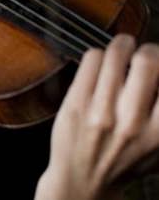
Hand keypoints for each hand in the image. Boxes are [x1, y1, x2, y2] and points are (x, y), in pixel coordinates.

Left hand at [36, 34, 158, 199]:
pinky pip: (91, 59)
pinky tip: (101, 63)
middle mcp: (131, 122)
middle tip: (145, 51)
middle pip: (147, 61)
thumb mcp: (158, 146)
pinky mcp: (76, 102)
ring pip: (115, 55)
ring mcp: (101, 111)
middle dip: (149, 49)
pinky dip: (99, 55)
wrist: (82, 181)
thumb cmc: (124, 159)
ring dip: (122, 45)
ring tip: (123, 48)